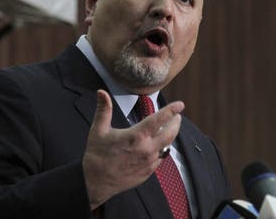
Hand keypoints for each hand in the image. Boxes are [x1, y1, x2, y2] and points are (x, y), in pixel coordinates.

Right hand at [82, 89, 182, 208]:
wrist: (96, 182)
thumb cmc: (96, 155)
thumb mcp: (98, 130)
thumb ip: (103, 109)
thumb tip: (101, 92)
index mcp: (136, 136)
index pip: (159, 120)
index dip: (171, 111)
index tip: (180, 104)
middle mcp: (146, 149)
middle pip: (170, 133)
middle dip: (176, 122)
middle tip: (177, 116)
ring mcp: (149, 162)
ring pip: (167, 146)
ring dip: (170, 136)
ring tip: (169, 128)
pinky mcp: (149, 172)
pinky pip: (160, 158)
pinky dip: (162, 149)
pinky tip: (158, 145)